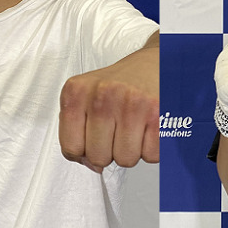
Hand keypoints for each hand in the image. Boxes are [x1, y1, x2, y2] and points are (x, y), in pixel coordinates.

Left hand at [59, 45, 158, 171]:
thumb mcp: (87, 96)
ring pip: (125, 160)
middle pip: (98, 157)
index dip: (85, 149)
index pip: (71, 147)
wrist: (157, 61)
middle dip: (110, 150)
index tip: (96, 134)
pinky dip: (153, 147)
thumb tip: (92, 166)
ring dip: (133, 149)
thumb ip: (78, 131)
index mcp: (77, 92)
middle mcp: (102, 96)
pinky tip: (150, 126)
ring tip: (136, 125)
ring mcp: (131, 105)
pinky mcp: (157, 114)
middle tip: (120, 127)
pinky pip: (150, 156)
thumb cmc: (122, 82)